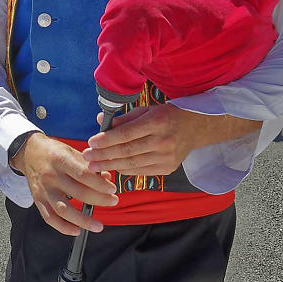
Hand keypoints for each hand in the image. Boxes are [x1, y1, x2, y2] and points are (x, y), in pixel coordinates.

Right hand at [11, 134, 116, 234]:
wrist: (28, 152)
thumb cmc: (53, 152)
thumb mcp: (71, 151)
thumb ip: (89, 166)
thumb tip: (107, 179)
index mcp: (61, 160)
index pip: (84, 175)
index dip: (100, 184)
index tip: (113, 190)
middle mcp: (51, 176)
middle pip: (78, 193)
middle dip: (100, 200)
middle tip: (113, 201)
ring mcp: (44, 190)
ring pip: (64, 210)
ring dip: (83, 220)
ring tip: (98, 226)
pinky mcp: (38, 200)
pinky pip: (50, 218)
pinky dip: (63, 227)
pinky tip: (77, 231)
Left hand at [85, 104, 259, 180]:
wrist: (196, 128)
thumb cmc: (166, 116)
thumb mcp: (147, 110)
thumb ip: (124, 118)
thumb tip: (100, 122)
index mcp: (157, 122)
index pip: (127, 134)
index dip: (107, 139)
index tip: (91, 142)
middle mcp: (163, 141)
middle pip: (127, 151)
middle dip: (103, 155)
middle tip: (86, 157)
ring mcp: (167, 157)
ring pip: (132, 164)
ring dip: (110, 165)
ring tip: (93, 165)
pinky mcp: (168, 168)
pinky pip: (141, 171)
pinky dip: (124, 170)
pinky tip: (112, 167)